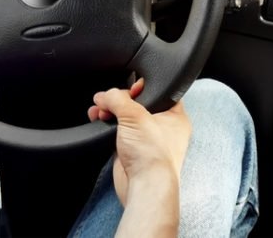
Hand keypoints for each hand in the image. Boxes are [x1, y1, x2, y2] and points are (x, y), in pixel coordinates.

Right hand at [88, 79, 190, 236]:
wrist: (143, 185)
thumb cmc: (152, 155)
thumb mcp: (135, 116)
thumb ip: (118, 99)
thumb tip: (105, 95)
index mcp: (174, 116)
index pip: (160, 91)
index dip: (142, 87)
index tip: (129, 88)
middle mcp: (162, 126)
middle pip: (137, 103)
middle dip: (118, 100)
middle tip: (108, 100)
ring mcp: (146, 139)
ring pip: (125, 117)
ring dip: (109, 111)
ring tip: (99, 110)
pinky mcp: (132, 149)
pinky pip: (117, 130)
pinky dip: (107, 124)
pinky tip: (98, 119)